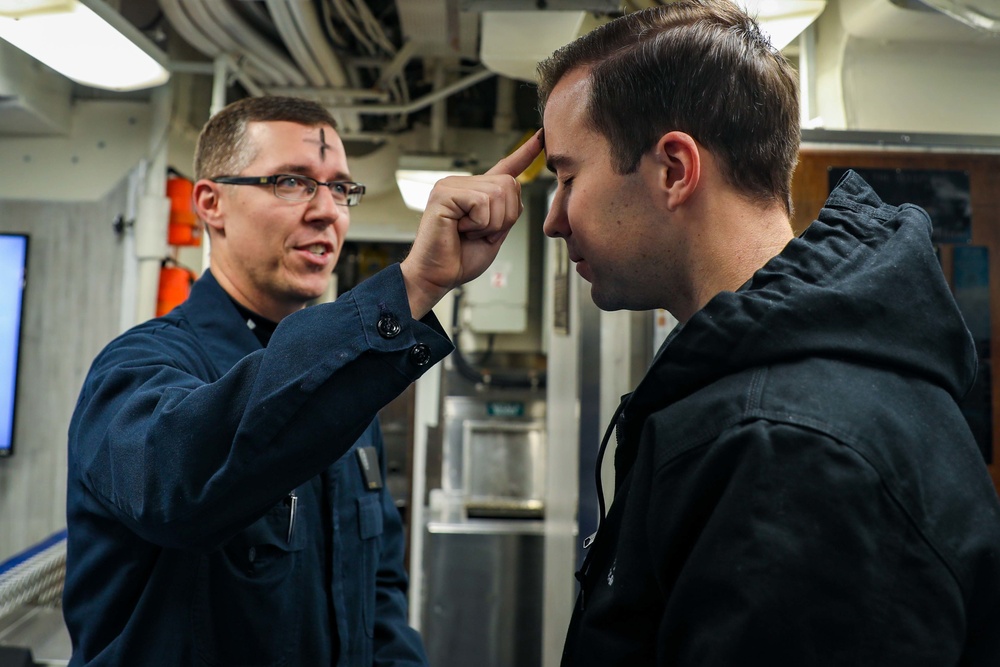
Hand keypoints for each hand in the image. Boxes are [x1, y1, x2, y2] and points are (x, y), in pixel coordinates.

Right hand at [400, 130, 543, 318]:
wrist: (437, 277)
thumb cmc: (461, 260)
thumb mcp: (494, 234)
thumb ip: (506, 212)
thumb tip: (515, 187)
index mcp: (476, 193)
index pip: (505, 168)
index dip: (524, 154)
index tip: (540, 138)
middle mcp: (463, 184)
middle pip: (510, 186)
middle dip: (504, 218)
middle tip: (479, 234)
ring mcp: (451, 185)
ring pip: (498, 194)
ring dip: (490, 224)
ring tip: (467, 233)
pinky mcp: (443, 193)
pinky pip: (481, 203)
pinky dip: (478, 224)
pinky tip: (459, 229)